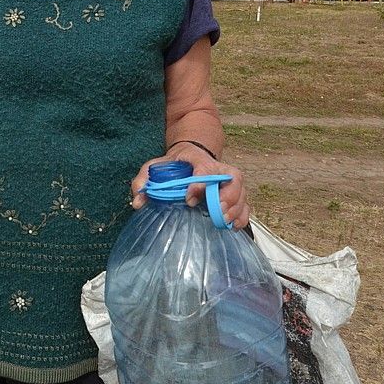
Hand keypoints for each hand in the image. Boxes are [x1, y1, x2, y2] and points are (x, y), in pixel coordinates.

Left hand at [130, 144, 249, 228]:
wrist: (190, 156)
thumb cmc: (174, 164)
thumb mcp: (155, 166)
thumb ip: (143, 180)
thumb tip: (138, 202)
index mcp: (198, 159)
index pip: (204, 168)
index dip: (200, 183)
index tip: (189, 199)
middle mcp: (218, 168)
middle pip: (233, 178)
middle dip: (227, 197)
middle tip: (216, 212)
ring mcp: (229, 181)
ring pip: (242, 191)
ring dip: (236, 208)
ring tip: (224, 222)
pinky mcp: (234, 194)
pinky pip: (245, 204)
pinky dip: (242, 216)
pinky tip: (233, 226)